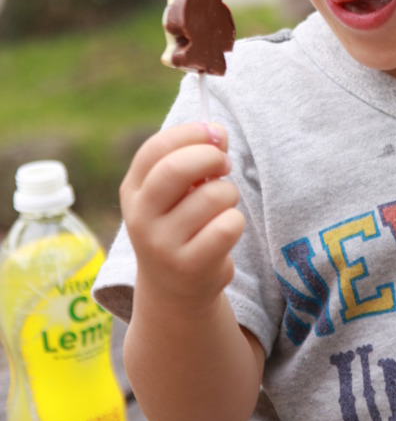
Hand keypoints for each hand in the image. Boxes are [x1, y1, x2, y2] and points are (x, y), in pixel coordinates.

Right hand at [120, 121, 244, 308]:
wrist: (175, 288)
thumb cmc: (181, 223)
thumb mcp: (175, 191)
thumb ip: (193, 156)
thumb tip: (218, 132)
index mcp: (133, 190)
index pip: (156, 148)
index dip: (192, 133)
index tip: (215, 135)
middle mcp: (140, 217)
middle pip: (177, 169)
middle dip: (211, 157)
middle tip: (225, 165)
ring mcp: (162, 245)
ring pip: (213, 196)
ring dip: (229, 193)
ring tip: (223, 205)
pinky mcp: (189, 267)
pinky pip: (228, 226)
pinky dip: (236, 221)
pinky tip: (226, 230)